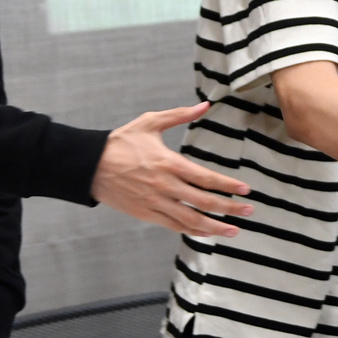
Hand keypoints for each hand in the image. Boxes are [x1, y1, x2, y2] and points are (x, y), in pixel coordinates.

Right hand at [91, 102, 252, 236]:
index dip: (227, 186)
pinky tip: (206, 232)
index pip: (205, 178)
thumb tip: (204, 105)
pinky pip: (173, 226)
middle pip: (203, 202)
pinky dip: (191, 231)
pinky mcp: (145, 214)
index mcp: (169, 163)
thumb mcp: (150, 122)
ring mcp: (155, 203)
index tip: (245, 190)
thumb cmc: (120, 142)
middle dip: (229, 208)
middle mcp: (165, 186)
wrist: (89, 165)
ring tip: (233, 231)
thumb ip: (179, 114)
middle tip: (249, 211)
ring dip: (214, 227)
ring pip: (190, 219)